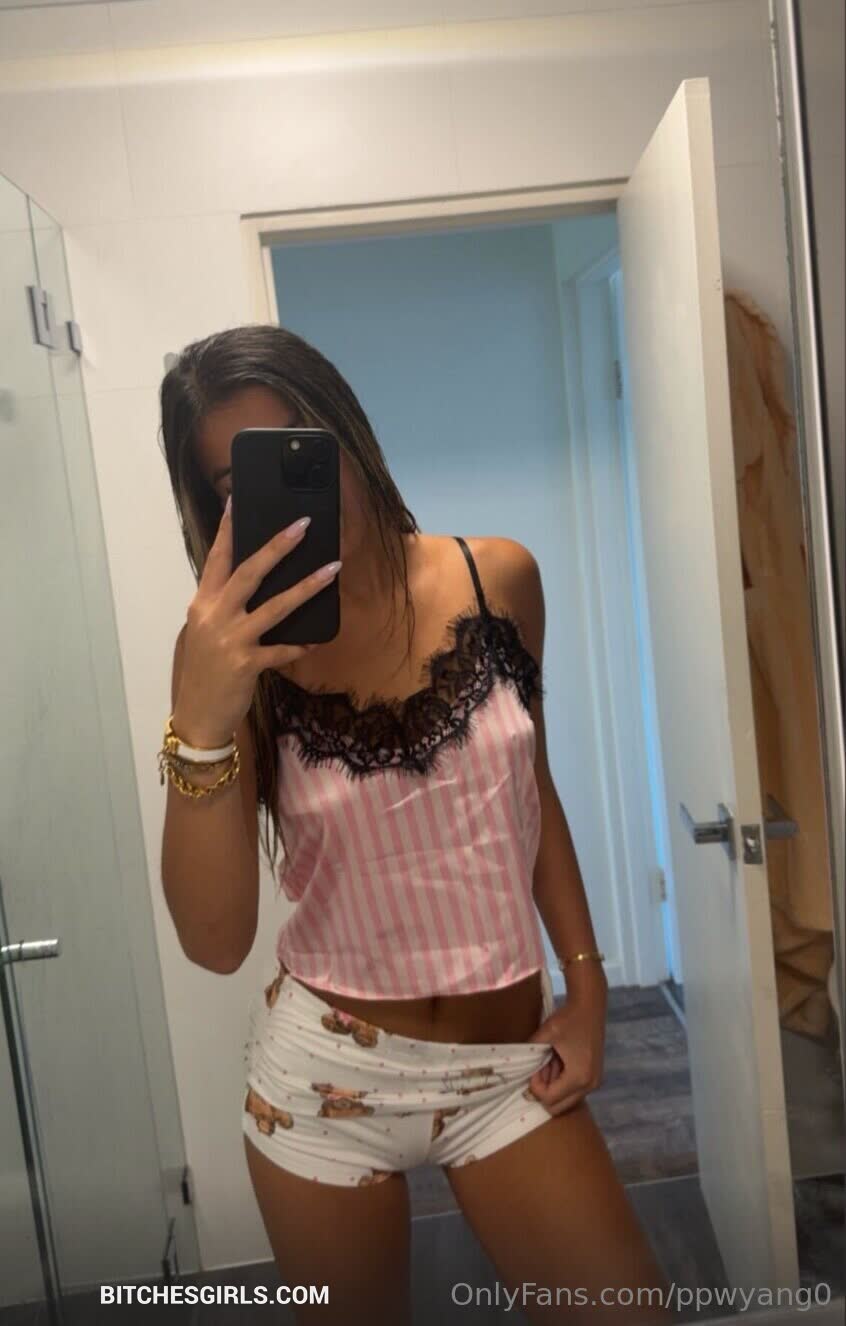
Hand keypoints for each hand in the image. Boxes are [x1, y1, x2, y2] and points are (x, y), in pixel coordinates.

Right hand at [174, 503, 337, 744]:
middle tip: (303, 525)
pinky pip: (282, 650)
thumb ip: (223, 608)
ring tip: (332, 569)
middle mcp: (214, 615)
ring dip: (307, 586)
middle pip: (249, 572)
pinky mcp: (246, 664)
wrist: (197, 716)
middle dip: (278, 546)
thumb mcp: (205, 633)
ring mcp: (230, 639)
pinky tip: (316, 639)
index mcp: (202, 603)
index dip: (228, 530)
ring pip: (275, 606)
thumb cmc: (203, 672)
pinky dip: (300, 644)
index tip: (238, 501)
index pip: (216, 559)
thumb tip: (250, 584)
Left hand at [525, 986, 606, 1114]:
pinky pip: (574, 1090)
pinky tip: (556, 1062)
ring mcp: (594, 1081)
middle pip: (559, 1107)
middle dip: (544, 1091)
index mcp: (579, 1077)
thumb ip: (530, 1053)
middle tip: (538, 1069)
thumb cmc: (568, 1018)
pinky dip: (561, 1082)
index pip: (550, 1099)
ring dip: (552, 1086)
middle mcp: (590, 1085)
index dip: (535, 1087)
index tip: (533, 1067)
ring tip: (547, 1062)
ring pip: (566, 1100)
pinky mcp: (594, 1075)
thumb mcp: (546, 1035)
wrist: (590, 1005)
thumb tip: (516, 1069)